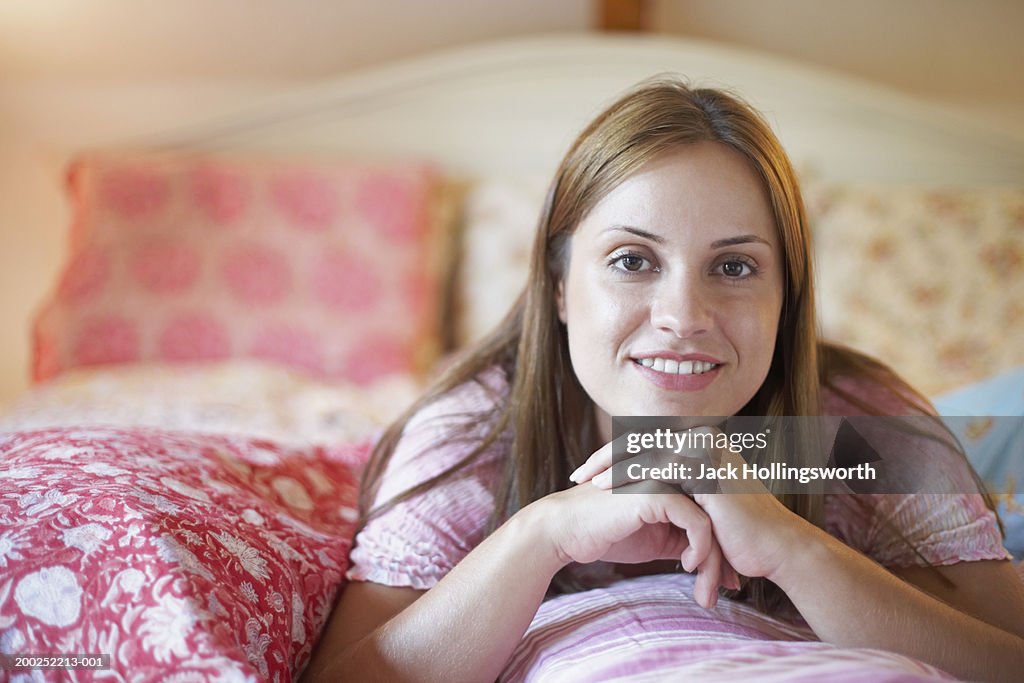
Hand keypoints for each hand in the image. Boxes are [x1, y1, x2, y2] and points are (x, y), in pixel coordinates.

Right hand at [530, 472, 736, 607]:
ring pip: (711, 520)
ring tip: (707, 586)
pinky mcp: (656, 492)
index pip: (713, 512)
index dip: (724, 545)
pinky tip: (687, 566)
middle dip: (728, 554)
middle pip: (717, 515)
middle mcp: (673, 474)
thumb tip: (715, 561)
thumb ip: (682, 537)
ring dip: (715, 559)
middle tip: (734, 586)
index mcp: (674, 479)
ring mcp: (665, 479)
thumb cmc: (605, 532)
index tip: (730, 579)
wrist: (567, 530)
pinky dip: (700, 549)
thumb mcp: (654, 537)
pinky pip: (696, 522)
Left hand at [574, 435, 811, 582]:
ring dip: (610, 465)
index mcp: (703, 443)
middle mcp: (704, 439)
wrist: (777, 549)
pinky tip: (605, 488)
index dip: (617, 457)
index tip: (589, 474)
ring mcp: (706, 449)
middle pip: (642, 442)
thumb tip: (646, 492)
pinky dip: (626, 476)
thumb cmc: (741, 534)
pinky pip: (654, 466)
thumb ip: (679, 491)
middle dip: (606, 457)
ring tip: (583, 482)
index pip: (650, 444)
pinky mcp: (705, 466)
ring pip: (644, 451)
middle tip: (577, 475)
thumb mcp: (702, 505)